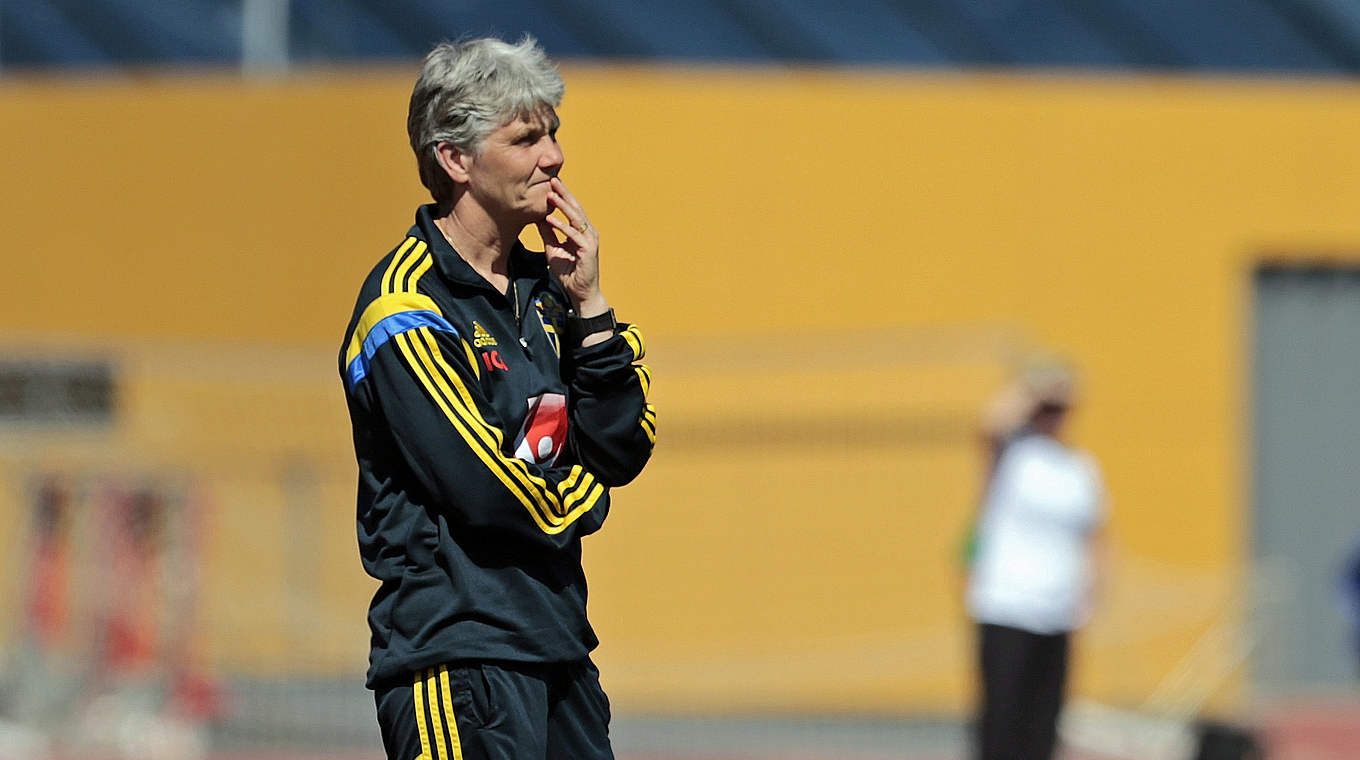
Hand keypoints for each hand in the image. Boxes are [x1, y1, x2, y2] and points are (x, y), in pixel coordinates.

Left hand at [536, 178, 607, 315]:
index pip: (572, 209)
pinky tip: (550, 218)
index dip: (562, 196)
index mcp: (581, 231)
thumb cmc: (569, 273)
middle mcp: (588, 233)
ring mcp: (590, 241)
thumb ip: (548, 234)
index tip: (550, 183)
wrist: (581, 293)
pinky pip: (573, 235)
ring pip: (576, 218)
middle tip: (552, 179)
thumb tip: (539, 218)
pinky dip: (561, 226)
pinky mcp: (588, 251)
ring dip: (563, 205)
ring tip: (551, 194)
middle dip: (564, 193)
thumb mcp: (553, 249)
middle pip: (576, 208)